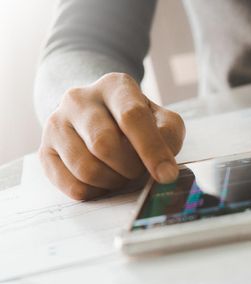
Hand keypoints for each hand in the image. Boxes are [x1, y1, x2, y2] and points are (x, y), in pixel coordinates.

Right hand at [39, 72, 184, 199]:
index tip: (167, 175)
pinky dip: (96, 192)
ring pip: (86, 168)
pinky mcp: (45, 150)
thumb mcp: (161, 118)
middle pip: (105, 144)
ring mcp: (57, 123)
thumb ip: (169, 136)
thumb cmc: (136, 121)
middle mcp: (80, 99)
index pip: (132, 117)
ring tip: (123, 174)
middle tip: (139, 170)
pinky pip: (72, 186)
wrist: (97, 114)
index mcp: (114, 86)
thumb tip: (164, 167)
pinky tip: (105, 181)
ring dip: (114, 181)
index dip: (152, 150)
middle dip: (130, 167)